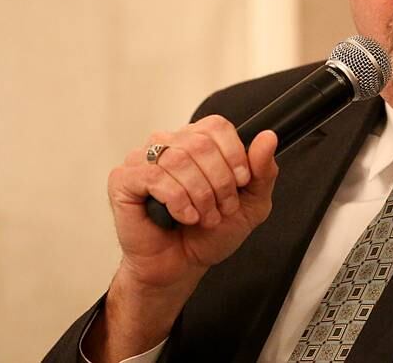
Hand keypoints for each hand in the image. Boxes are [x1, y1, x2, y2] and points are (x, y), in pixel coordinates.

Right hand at [82, 116, 278, 361]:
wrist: (181, 266)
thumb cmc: (211, 232)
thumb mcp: (251, 203)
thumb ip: (263, 170)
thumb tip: (269, 137)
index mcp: (197, 140)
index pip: (217, 126)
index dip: (234, 155)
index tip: (241, 182)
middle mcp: (169, 143)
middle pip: (200, 143)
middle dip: (219, 182)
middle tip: (222, 208)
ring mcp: (143, 159)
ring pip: (178, 159)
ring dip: (200, 195)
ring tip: (205, 217)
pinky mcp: (123, 180)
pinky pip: (153, 176)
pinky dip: (177, 200)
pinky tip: (185, 217)